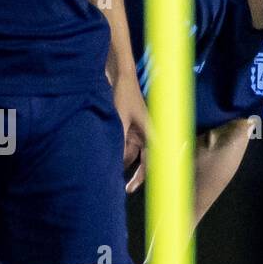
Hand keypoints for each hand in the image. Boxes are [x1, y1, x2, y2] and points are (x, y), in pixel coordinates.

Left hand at [114, 74, 149, 193]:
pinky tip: (108, 160)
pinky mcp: (126, 129)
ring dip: (122, 163)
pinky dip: (117, 153)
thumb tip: (116, 160)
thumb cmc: (124, 93)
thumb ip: (119, 139)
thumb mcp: (119, 117)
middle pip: (143, 162)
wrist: (118, 74)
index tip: (146, 189)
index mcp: (151, 133)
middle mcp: (145, 135)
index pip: (154, 161)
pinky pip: (123, 147)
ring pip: (130, 155)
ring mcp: (135, 133)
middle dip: (135, 176)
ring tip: (111, 176)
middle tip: (127, 190)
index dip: (152, 176)